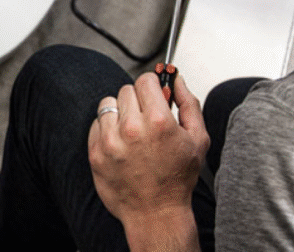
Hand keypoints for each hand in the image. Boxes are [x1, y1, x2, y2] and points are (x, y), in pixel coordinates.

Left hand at [89, 73, 208, 241]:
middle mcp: (132, 129)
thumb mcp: (198, 140)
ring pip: (109, 103)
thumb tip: (177, 80)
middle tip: (146, 119)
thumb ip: (189, 103)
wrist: (154, 213)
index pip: (146, 80)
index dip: (152, 86)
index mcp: (158, 122)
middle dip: (138, 101)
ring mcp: (110, 140)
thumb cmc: (177, 179)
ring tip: (132, 132)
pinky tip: (121, 144)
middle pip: (127, 90)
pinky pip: (96, 123)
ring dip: (119, 113)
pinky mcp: (95, 152)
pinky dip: (107, 129)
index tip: (154, 94)